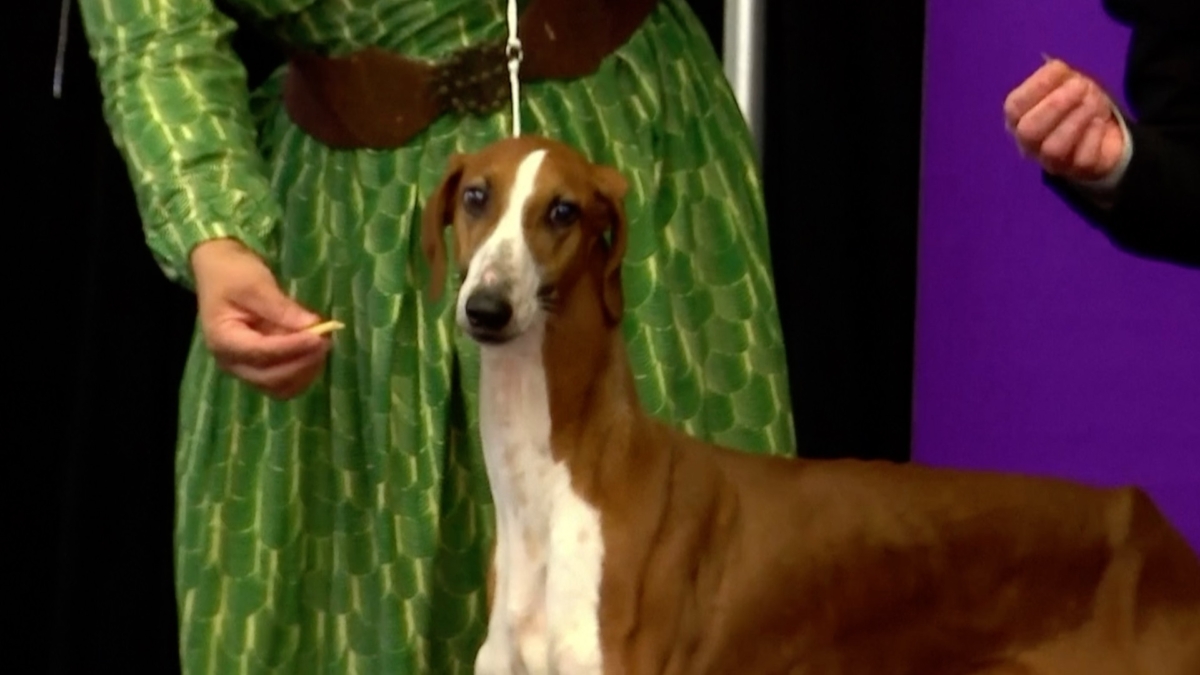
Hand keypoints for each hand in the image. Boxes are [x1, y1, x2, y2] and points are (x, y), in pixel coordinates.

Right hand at [190, 238, 331, 399]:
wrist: (221, 272)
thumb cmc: (233, 274)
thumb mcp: (255, 284)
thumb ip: (281, 308)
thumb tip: (312, 326)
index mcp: (223, 339)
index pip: (260, 352)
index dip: (292, 348)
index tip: (319, 337)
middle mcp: (231, 361)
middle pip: (270, 378)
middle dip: (301, 363)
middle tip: (325, 341)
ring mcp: (245, 367)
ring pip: (280, 386)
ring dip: (304, 371)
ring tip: (322, 344)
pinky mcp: (259, 366)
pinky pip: (283, 381)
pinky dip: (302, 371)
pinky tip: (314, 351)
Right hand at [1004, 58, 1126, 181]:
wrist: (1103, 132)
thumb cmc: (1076, 104)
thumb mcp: (1066, 82)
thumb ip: (1057, 74)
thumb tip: (1055, 69)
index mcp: (1019, 118)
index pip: (1014, 107)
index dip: (1037, 86)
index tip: (1060, 69)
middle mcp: (1028, 143)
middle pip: (1029, 131)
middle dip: (1056, 105)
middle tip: (1081, 86)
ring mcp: (1051, 161)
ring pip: (1053, 148)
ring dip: (1077, 119)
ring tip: (1094, 101)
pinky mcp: (1077, 171)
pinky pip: (1082, 157)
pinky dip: (1093, 134)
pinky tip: (1099, 121)